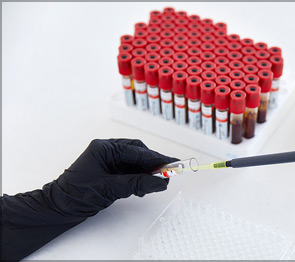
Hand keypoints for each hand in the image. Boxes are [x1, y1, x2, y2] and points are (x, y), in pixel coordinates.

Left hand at [55, 139, 179, 214]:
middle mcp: (107, 151)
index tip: (172, 164)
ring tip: (155, 184)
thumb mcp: (110, 188)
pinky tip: (142, 187)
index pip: (137, 152)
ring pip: (135, 163)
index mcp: (104, 148)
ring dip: (146, 173)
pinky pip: (129, 171)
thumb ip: (137, 183)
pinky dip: (138, 178)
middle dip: (152, 164)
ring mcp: (107, 161)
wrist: (57, 209)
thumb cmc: (74, 195)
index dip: (156, 159)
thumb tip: (159, 182)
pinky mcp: (109, 171)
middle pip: (138, 153)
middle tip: (167, 174)